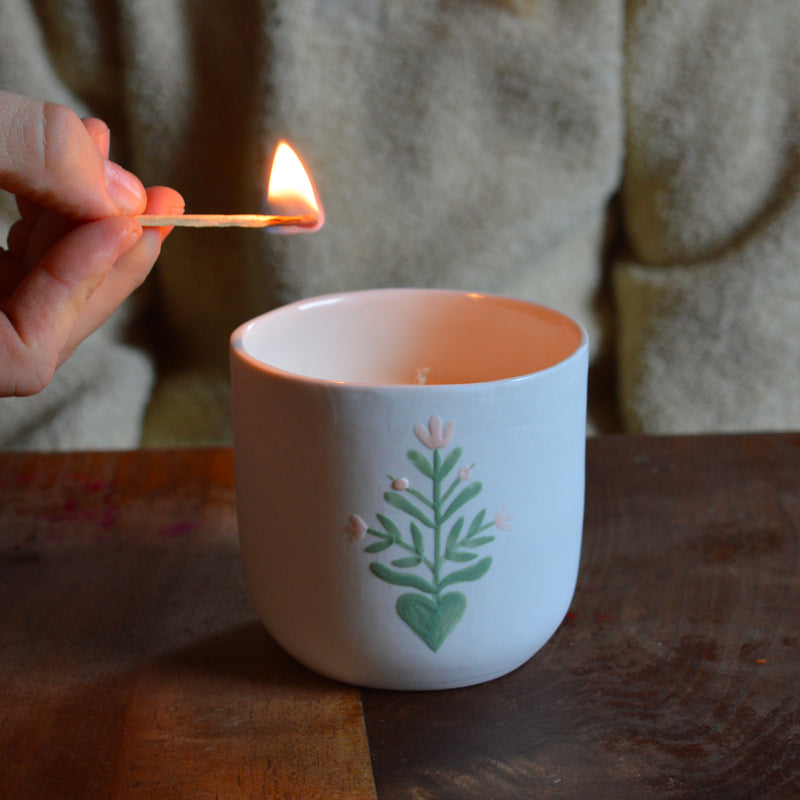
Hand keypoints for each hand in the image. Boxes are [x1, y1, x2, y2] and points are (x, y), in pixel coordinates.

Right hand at [0, 91, 183, 395]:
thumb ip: (25, 157)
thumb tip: (120, 194)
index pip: (22, 354)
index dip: (78, 288)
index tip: (126, 225)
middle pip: (40, 324)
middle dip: (105, 255)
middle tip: (163, 201)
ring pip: (28, 288)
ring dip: (78, 224)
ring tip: (104, 154)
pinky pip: (7, 263)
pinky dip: (43, 218)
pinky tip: (64, 167)